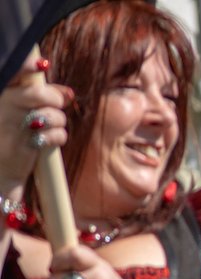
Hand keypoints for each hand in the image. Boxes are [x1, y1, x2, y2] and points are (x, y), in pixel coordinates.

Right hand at [0, 51, 71, 189]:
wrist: (0, 167)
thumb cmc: (12, 133)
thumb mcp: (20, 109)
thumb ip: (41, 94)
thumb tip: (68, 92)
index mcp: (2, 94)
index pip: (14, 72)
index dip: (27, 65)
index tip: (41, 64)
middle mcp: (4, 106)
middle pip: (42, 94)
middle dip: (55, 100)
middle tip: (54, 107)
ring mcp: (14, 125)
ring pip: (54, 115)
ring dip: (57, 123)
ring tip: (44, 129)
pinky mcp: (26, 145)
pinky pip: (57, 135)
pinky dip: (57, 139)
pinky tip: (45, 142)